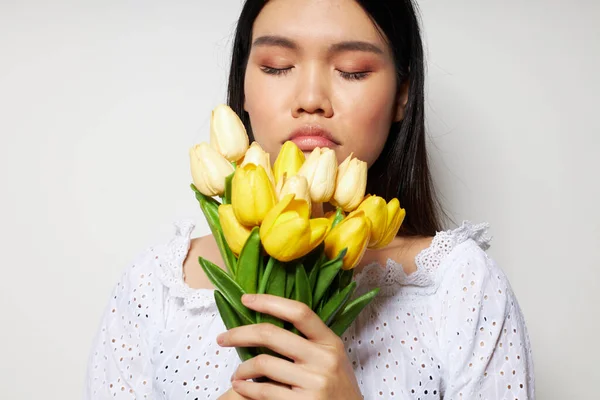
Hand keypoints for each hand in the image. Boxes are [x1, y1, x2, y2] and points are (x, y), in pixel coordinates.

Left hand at [216, 293, 362, 399]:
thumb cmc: (335, 389)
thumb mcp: (332, 359)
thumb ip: (309, 342)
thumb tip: (269, 324)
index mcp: (330, 342)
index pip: (299, 312)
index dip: (270, 301)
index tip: (246, 299)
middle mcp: (324, 359)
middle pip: (272, 334)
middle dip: (240, 334)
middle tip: (223, 338)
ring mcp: (314, 383)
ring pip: (263, 363)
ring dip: (241, 369)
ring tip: (237, 374)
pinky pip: (264, 390)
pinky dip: (246, 387)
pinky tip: (241, 386)